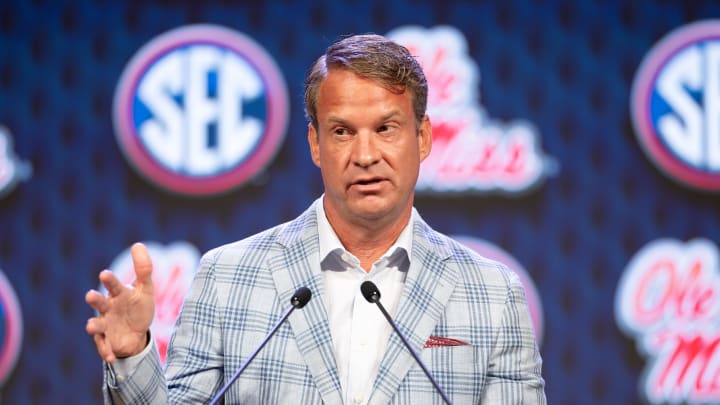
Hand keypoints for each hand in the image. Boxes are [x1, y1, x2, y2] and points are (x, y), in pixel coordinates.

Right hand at [85, 242, 154, 362]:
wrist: (137, 333)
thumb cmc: (138, 307)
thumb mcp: (145, 289)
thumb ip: (143, 269)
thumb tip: (138, 245)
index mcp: (117, 294)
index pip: (113, 284)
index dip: (109, 280)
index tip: (105, 274)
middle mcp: (107, 308)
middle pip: (99, 303)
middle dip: (95, 299)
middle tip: (90, 295)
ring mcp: (105, 325)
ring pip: (96, 325)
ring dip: (93, 325)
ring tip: (91, 325)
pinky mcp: (107, 342)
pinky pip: (104, 347)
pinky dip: (107, 351)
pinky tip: (111, 357)